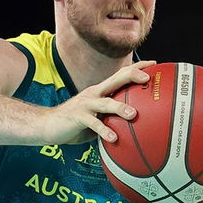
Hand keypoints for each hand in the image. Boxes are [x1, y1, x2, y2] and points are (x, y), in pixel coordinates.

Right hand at [39, 61, 153, 143]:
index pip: (121, 74)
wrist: (48, 125)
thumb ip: (113, 117)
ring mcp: (86, 103)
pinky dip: (104, 131)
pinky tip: (113, 138)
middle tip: (147, 78)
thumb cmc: (76, 122)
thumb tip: (135, 125)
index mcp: (101, 90)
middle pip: (116, 79)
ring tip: (133, 114)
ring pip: (106, 102)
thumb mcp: (98, 116)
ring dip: (120, 107)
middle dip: (132, 76)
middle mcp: (94, 93)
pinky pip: (93, 123)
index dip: (137, 67)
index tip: (155, 64)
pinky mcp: (77, 116)